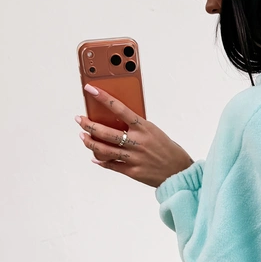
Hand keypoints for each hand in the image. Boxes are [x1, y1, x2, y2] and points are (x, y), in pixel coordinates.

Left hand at [75, 85, 192, 188]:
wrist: (180, 172)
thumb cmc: (168, 150)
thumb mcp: (154, 132)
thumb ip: (136, 127)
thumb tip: (116, 122)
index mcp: (144, 128)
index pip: (119, 108)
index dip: (103, 98)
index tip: (91, 89)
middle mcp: (138, 142)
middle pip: (105, 132)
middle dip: (88, 124)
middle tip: (80, 119)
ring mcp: (134, 157)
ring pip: (104, 149)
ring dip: (90, 142)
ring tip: (83, 136)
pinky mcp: (133, 171)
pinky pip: (111, 165)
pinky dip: (101, 161)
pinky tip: (95, 158)